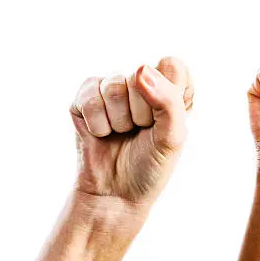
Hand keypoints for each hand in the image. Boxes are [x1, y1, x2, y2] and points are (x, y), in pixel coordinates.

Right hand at [70, 57, 192, 204]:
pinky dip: (98, 123)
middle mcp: (143, 85)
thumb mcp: (172, 138)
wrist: (116, 195)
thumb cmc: (150, 166)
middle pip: (141, 74)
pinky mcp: (86, 98)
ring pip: (114, 86)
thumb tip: (141, 70)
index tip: (165, 121)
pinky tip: (102, 134)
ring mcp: (112, 89)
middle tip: (140, 133)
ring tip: (122, 134)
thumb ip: (168, 101)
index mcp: (172, 91)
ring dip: (120, 120)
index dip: (168, 93)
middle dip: (142, 113)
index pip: (173, 65)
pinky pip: (90, 94)